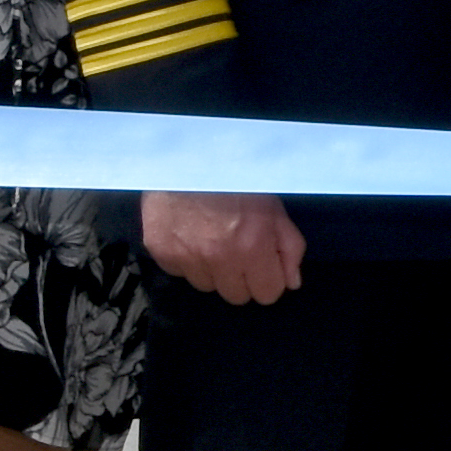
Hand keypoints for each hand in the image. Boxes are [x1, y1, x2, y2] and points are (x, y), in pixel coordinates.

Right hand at [143, 189, 307, 306]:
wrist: (188, 154)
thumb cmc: (238, 177)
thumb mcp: (275, 207)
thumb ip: (289, 247)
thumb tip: (291, 282)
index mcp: (252, 247)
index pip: (266, 295)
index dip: (268, 280)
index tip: (264, 264)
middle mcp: (218, 258)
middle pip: (236, 296)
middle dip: (242, 278)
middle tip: (238, 251)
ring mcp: (185, 257)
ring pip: (206, 285)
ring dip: (212, 270)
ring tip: (212, 238)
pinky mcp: (159, 251)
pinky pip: (178, 272)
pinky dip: (186, 259)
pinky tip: (190, 234)